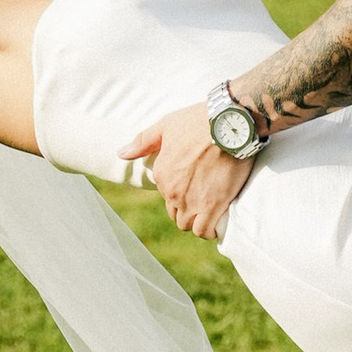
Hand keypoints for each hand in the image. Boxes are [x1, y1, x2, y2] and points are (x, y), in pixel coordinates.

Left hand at [123, 97, 258, 241]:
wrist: (229, 125)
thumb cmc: (199, 121)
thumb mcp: (166, 125)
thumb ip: (143, 141)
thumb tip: (121, 153)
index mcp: (161, 174)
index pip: (166, 194)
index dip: (180, 190)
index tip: (195, 181)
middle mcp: (172, 192)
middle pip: (175, 213)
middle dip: (186, 209)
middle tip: (203, 197)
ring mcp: (192, 202)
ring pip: (188, 224)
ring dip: (197, 220)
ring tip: (210, 210)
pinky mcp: (213, 207)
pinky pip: (204, 231)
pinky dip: (210, 230)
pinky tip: (216, 222)